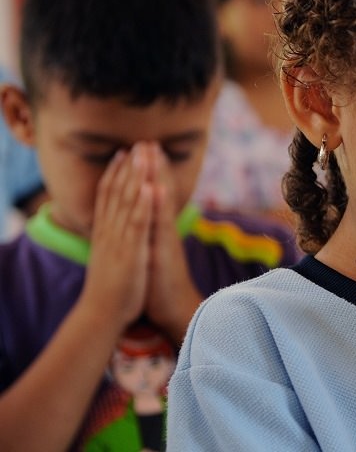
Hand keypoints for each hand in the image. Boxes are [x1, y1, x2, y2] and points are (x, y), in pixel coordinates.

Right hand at [80, 147, 154, 327]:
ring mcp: (120, 240)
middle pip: (117, 193)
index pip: (108, 196)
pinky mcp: (132, 251)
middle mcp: (110, 232)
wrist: (103, 313)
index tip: (123, 153)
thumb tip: (110, 231)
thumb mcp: (110, 258)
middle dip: (127, 167)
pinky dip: (144, 204)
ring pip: (127, 202)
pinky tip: (151, 186)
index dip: (115, 174)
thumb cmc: (111, 289)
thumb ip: (111, 241)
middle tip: (135, 143)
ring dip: (136, 177)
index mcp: (105, 233)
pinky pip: (139, 223)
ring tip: (143, 154)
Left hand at [141, 143, 201, 341]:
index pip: (154, 196)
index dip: (150, 173)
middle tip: (149, 140)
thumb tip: (144, 221)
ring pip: (161, 203)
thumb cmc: (160, 285)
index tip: (143, 149)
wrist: (175, 311)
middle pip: (160, 192)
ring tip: (153, 153)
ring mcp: (165, 240)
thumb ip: (150, 236)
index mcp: (158, 231)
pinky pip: (160, 225)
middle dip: (154, 166)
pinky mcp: (164, 252)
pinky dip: (157, 205)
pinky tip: (154, 187)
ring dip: (158, 176)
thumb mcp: (153, 255)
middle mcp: (164, 231)